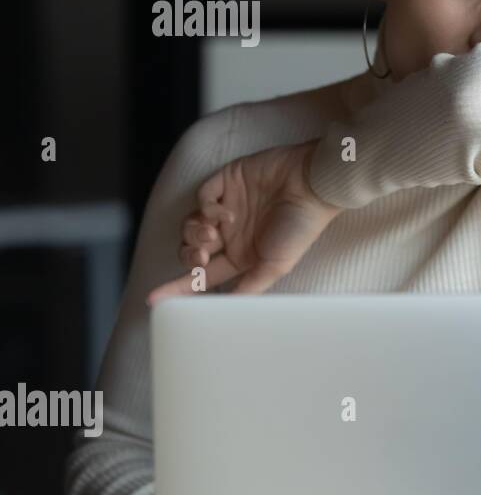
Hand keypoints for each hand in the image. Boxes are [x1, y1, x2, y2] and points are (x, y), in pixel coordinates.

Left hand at [146, 140, 341, 303]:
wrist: (312, 186)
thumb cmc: (300, 227)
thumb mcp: (276, 266)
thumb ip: (248, 287)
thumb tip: (224, 311)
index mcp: (242, 256)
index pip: (203, 276)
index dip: (178, 287)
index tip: (154, 299)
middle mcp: (231, 234)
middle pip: (191, 251)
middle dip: (189, 256)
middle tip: (203, 255)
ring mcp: (227, 208)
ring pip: (190, 225)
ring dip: (195, 232)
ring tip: (214, 232)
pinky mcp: (226, 183)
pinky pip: (201, 197)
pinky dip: (206, 207)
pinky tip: (224, 211)